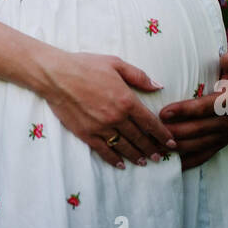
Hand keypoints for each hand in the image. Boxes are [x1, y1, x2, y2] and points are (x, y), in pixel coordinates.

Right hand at [40, 52, 177, 167]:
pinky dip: (114, 159)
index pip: (150, 122)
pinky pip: (104, 150)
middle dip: (151, 148)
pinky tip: (120, 164)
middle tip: (159, 156)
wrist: (56, 75)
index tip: (171, 142)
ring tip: (144, 161)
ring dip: (136, 156)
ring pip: (124, 147)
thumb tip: (158, 85)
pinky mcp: (86, 134)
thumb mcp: (115, 63)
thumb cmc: (85, 65)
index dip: (162, 134)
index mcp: (126, 100)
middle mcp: (116, 117)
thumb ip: (139, 76)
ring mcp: (101, 127)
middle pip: (139, 138)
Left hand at [158, 50, 227, 169]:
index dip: (184, 111)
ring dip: (179, 147)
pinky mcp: (223, 142)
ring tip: (157, 146)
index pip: (205, 108)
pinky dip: (190, 161)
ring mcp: (227, 134)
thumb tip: (226, 58)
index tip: (163, 112)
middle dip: (175, 132)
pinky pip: (206, 155)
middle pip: (198, 129)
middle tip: (152, 132)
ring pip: (200, 144)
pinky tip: (174, 164)